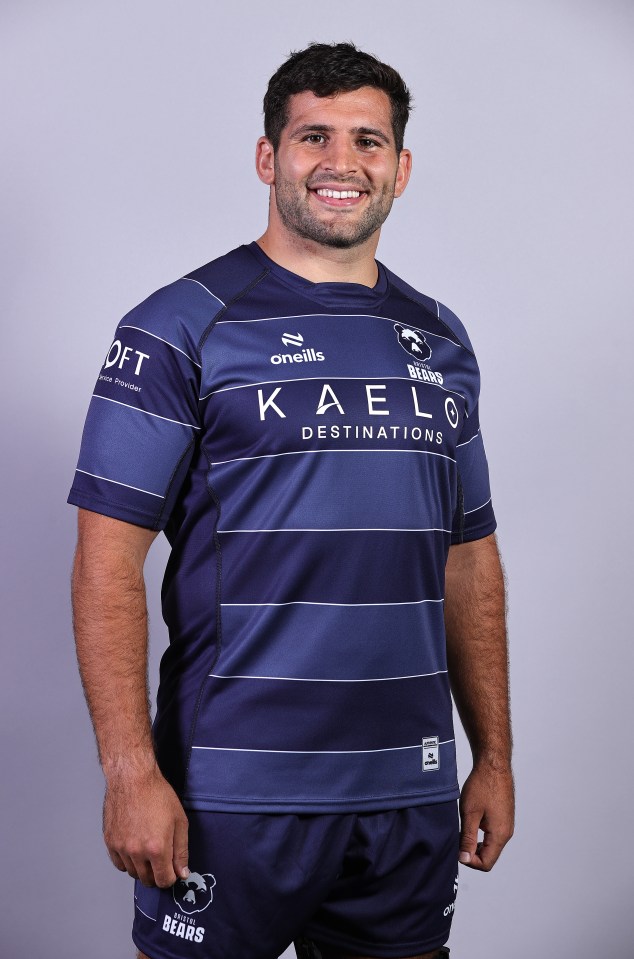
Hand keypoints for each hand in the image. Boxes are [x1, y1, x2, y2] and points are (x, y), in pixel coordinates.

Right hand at [103, 762, 189, 887]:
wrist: (132, 779)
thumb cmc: (157, 795)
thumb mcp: (179, 821)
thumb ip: (181, 851)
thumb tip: (182, 873)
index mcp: (157, 848)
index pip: (164, 880)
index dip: (171, 877)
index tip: (172, 870)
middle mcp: (137, 852)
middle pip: (148, 880)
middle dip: (157, 874)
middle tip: (162, 860)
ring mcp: (121, 848)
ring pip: (133, 873)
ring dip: (142, 868)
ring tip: (148, 850)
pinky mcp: (110, 842)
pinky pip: (119, 864)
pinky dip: (128, 861)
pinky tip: (135, 848)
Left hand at [458, 761, 513, 870]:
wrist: (493, 765)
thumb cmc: (482, 785)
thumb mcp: (470, 813)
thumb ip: (467, 838)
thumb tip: (464, 858)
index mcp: (500, 834)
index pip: (486, 863)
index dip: (469, 861)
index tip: (457, 849)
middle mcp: (506, 832)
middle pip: (489, 856)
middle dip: (471, 852)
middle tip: (457, 839)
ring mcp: (506, 825)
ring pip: (490, 845)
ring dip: (475, 842)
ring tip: (462, 829)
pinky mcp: (503, 817)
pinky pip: (492, 834)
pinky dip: (480, 834)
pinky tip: (470, 821)